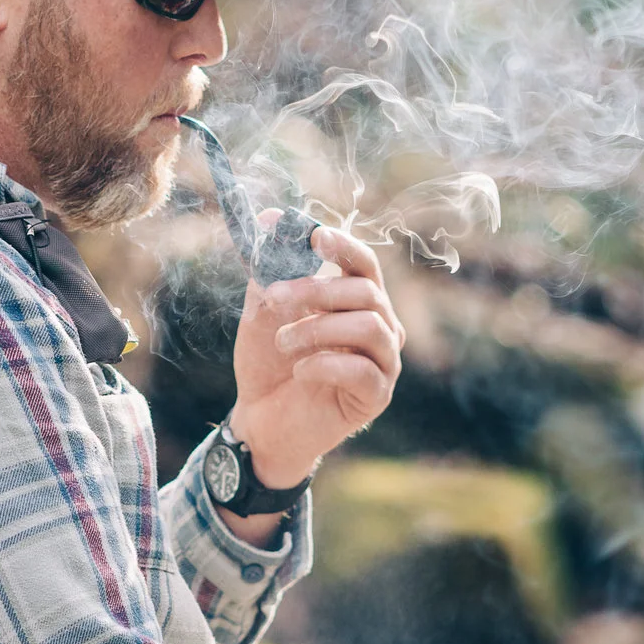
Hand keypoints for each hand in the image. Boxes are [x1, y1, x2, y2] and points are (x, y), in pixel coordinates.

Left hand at [226, 220, 404, 488]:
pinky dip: (326, 363)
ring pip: (369, 326)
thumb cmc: (267, 363)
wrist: (260, 422)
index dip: (344, 245)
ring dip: (318, 328)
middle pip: (366, 291)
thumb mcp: (261, 312)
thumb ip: (267, 270)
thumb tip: (269, 221)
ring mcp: (383, 362)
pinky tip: (300, 370)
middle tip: (274, 299)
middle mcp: (380, 326)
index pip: (364, 263)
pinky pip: (363, 370)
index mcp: (355, 301)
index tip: (314, 236)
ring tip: (283, 342)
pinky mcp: (376, 396)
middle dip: (316, 289)